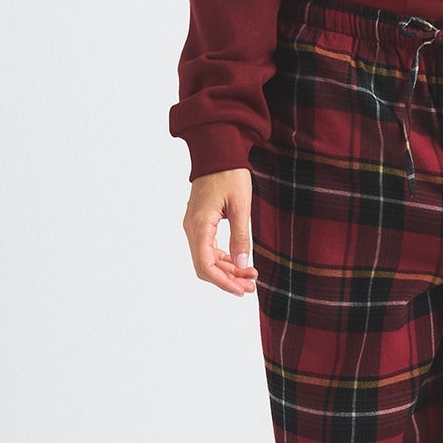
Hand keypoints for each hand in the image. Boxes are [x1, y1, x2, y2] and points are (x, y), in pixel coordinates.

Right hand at [185, 168, 256, 296]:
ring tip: (250, 276)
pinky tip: (240, 261)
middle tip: (251, 286)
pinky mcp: (200, 222)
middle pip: (205, 266)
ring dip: (227, 270)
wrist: (218, 152)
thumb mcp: (241, 207)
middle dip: (228, 279)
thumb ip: (240, 237)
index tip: (241, 290)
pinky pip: (208, 248)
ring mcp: (194, 226)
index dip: (223, 282)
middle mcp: (192, 228)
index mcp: (199, 225)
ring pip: (207, 258)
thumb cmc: (229, 175)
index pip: (205, 265)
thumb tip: (243, 264)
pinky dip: (223, 258)